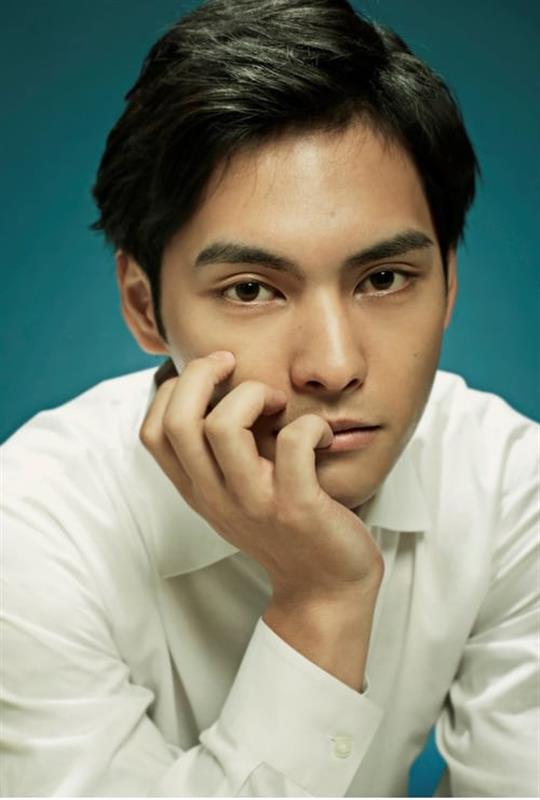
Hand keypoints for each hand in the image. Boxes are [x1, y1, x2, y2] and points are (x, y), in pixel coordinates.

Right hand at [140, 351, 383, 603]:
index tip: (213, 376)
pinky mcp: (297, 507)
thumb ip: (218, 458)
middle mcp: (215, 496)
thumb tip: (217, 391)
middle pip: (178, 420)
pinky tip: (322, 436)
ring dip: (256, 394)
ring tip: (280, 404)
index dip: (174, 389)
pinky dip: (312, 425)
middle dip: (202, 374)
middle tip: (235, 367)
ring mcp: (254, 502)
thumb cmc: (284, 530)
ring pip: (224, 426)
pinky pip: (295, 442)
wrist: (324, 590)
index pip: (152, 430)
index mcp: (197, 490)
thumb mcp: (235, 496)